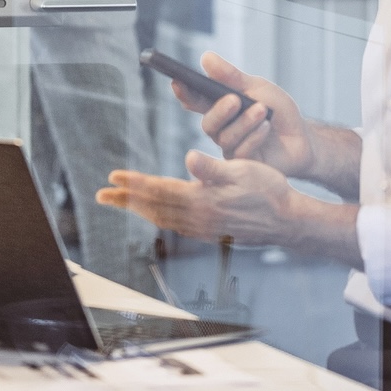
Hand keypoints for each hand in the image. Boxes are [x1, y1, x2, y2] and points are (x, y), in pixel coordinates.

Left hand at [97, 153, 297, 246]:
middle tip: (101, 194)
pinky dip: (158, 218)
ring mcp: (204, 229)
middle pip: (153, 208)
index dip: (133, 184)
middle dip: (125, 200)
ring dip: (139, 210)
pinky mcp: (210, 233)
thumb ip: (213, 167)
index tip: (112, 177)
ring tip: (121, 202)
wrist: (289, 221)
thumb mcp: (242, 170)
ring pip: (162, 219)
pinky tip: (156, 214)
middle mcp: (198, 218)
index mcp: (202, 200)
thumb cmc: (269, 191)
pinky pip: (175, 226)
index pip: (158, 191)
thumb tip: (189, 158)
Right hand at [175, 52, 312, 178]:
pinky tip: (266, 128)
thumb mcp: (257, 88)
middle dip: (220, 111)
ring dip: (244, 122)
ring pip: (225, 138)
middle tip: (234, 99)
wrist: (303, 138)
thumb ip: (231, 76)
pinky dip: (254, 136)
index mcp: (220, 107)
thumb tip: (206, 57)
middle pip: (208, 123)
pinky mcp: (244, 165)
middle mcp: (221, 129)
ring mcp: (231, 148)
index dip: (184, 93)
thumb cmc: (278, 111)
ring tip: (263, 111)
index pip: (195, 101)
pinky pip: (241, 152)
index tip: (177, 82)